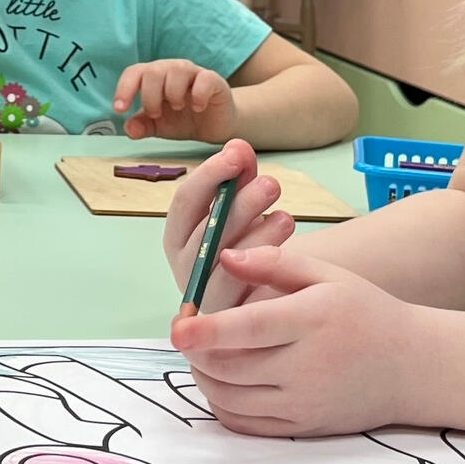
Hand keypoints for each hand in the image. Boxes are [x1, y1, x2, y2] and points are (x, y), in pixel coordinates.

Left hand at [113, 58, 238, 141]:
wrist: (215, 126)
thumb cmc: (183, 120)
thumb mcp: (159, 126)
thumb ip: (143, 126)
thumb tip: (129, 129)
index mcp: (154, 77)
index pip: (134, 73)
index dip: (124, 88)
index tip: (119, 109)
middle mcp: (172, 70)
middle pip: (153, 71)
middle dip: (150, 96)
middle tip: (156, 114)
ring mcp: (194, 73)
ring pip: (177, 69)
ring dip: (172, 92)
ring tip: (177, 108)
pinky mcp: (214, 81)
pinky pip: (205, 78)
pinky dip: (198, 94)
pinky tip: (198, 108)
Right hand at [159, 140, 293, 310]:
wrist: (265, 293)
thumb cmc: (246, 240)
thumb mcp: (242, 203)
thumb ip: (239, 175)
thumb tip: (238, 145)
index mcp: (178, 234)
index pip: (185, 202)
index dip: (210, 175)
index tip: (238, 154)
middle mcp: (184, 266)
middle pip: (205, 232)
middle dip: (238, 204)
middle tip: (271, 184)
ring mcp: (205, 295)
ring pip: (225, 263)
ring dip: (256, 236)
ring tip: (285, 216)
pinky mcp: (229, 318)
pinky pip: (245, 290)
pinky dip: (265, 263)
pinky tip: (285, 245)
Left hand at [171, 243, 421, 436]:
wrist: (413, 367)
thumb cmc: (366, 312)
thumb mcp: (329, 276)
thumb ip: (275, 263)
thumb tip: (223, 257)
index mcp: (313, 320)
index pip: (250, 328)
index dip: (209, 330)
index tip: (179, 328)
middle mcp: (308, 366)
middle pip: (232, 367)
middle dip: (198, 352)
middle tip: (187, 333)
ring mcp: (305, 402)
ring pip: (232, 398)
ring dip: (206, 378)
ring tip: (202, 354)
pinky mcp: (304, 427)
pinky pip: (247, 425)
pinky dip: (223, 406)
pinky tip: (223, 383)